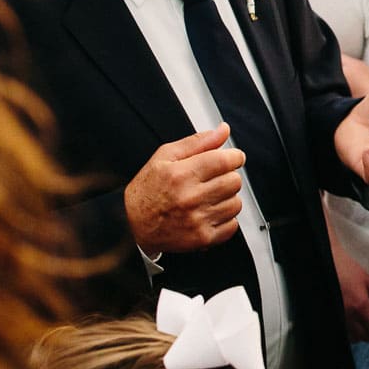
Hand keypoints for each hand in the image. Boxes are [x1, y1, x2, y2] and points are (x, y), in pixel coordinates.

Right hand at [122, 124, 245, 253]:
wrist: (132, 225)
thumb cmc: (147, 190)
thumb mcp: (165, 156)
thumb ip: (197, 142)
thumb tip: (222, 130)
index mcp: (181, 174)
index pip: (225, 161)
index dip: (234, 156)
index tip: (232, 158)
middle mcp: (190, 198)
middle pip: (234, 181)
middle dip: (229, 176)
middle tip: (215, 178)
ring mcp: (197, 220)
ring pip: (236, 203)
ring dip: (228, 197)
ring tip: (210, 196)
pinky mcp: (202, 238)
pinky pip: (232, 225)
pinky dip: (225, 218)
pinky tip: (210, 212)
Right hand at [332, 231, 368, 341]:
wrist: (326, 263)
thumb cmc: (349, 270)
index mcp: (360, 305)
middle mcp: (348, 315)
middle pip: (367, 337)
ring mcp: (337, 318)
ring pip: (355, 338)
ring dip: (363, 333)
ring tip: (365, 320)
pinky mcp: (330, 319)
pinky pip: (344, 335)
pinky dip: (352, 332)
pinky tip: (354, 321)